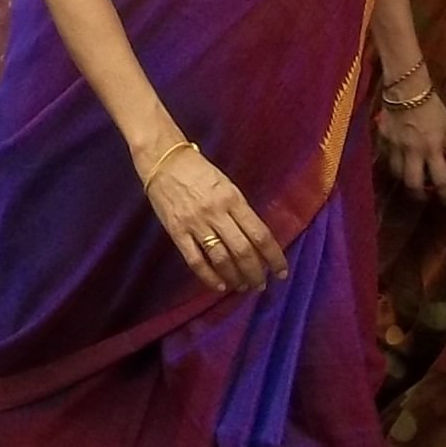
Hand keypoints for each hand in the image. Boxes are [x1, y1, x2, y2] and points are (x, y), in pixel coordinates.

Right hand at [142, 143, 287, 294]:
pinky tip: (219, 286)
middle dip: (256, 273)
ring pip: (221, 259)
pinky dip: (209, 277)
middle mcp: (216, 212)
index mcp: (233, 199)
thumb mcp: (227, 185)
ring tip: (242, 286)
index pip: (260, 234)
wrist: (164, 159)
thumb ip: (240, 211)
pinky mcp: (177, 231)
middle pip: (243, 251)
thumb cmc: (199, 171)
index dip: (274, 257)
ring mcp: (195, 223)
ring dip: (235, 277)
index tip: (281, 272)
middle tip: (260, 285)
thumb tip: (256, 240)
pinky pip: (195, 260)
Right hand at [376, 92, 445, 201]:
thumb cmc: (432, 106)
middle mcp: (412, 152)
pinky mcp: (382, 139)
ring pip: (396, 174)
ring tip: (410, 178)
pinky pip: (386, 158)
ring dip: (405, 179)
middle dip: (419, 195)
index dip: (445, 194)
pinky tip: (397, 160)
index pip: (440, 180)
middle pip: (412, 184)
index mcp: (432, 149)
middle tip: (423, 196)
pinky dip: (393, 162)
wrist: (406, 88)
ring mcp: (395, 146)